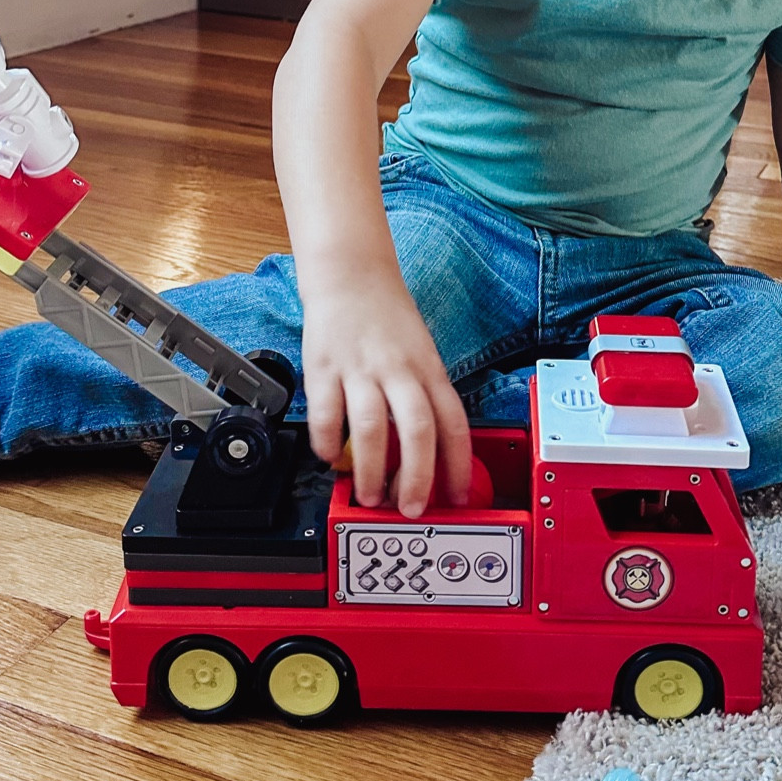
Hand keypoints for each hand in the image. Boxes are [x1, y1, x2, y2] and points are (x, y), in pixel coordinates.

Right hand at [300, 267, 471, 518]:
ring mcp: (360, 368)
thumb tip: (430, 452)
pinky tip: (329, 457)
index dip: (458, 466)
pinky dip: (326, 443)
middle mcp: (398, 370)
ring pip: (370, 428)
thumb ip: (425, 396)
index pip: (454, 424)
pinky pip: (325, 413)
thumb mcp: (421, 353)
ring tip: (368, 494)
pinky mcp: (324, 366)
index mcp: (428, 369)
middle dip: (415, 478)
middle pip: (417, 430)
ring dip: (369, 470)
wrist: (350, 273)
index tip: (455, 498)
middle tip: (409, 507)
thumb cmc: (387, 316)